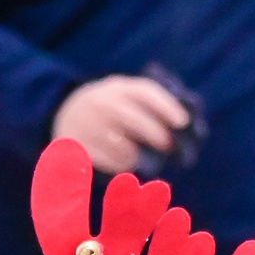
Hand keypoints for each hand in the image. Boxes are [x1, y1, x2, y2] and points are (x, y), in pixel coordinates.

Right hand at [53, 76, 192, 174]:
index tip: (182, 121)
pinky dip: (122, 166)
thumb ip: (150, 103)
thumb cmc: (111, 108)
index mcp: (118, 88)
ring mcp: (89, 125)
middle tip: (168, 146)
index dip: (166, 106)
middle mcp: (102, 103)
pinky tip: (124, 163)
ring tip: (139, 156)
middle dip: (158, 136)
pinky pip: (110, 163)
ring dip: (139, 156)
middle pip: (137, 121)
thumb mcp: (125, 94)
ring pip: (125, 148)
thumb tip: (188, 123)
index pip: (144, 92)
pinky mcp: (81, 147)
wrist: (66, 114)